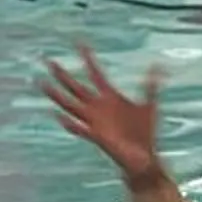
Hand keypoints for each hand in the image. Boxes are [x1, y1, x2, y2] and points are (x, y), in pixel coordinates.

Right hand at [37, 46, 165, 188]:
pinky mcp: (97, 136)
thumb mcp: (149, 105)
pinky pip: (80, 128)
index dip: (88, 58)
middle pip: (76, 87)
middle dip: (63, 75)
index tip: (79, 43)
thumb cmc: (145, 132)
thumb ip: (150, 85)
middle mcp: (98, 107)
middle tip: (49, 61)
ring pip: (71, 105)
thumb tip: (158, 64)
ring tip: (43, 84)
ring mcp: (95, 121)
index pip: (95, 73)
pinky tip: (59, 117)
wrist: (144, 158)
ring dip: (57, 96)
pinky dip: (70, 123)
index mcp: (109, 97)